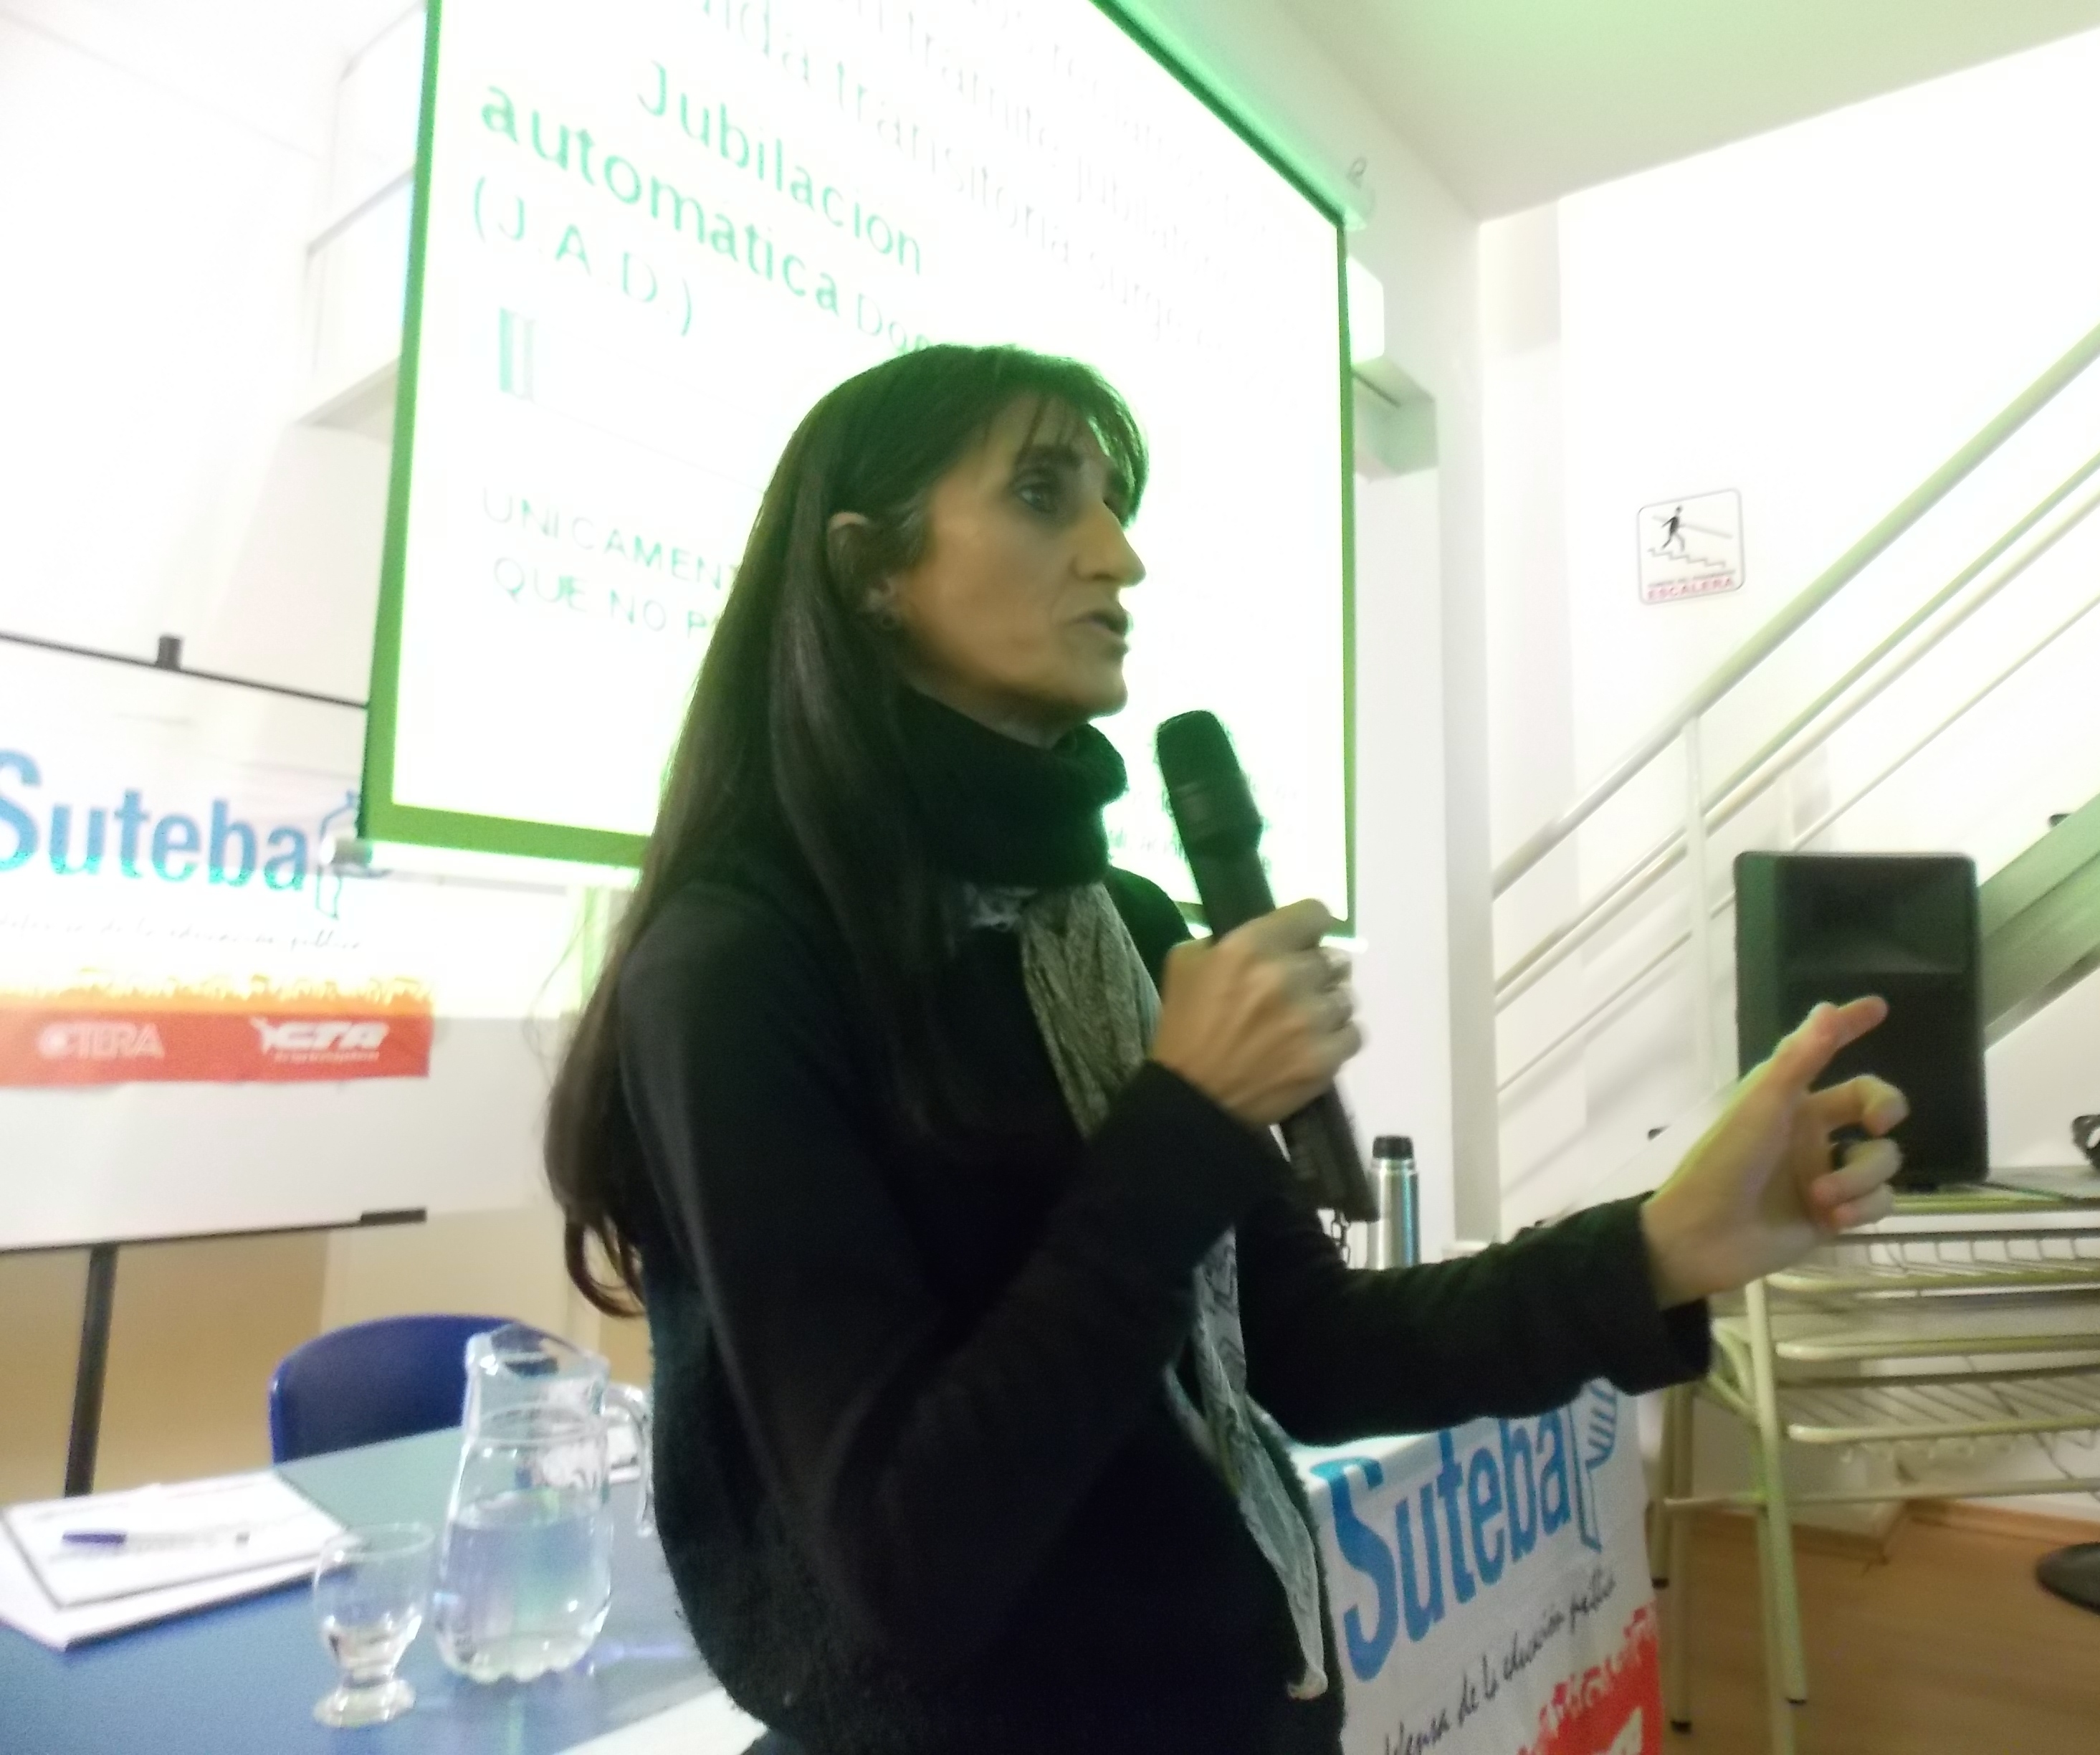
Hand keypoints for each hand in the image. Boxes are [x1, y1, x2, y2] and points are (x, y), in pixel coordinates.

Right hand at [1150, 899, 1361, 1129]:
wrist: (1193, 1099)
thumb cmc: (1185, 1028)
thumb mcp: (1185, 964)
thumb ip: (1225, 940)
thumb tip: (1264, 938)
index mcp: (1252, 946)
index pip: (1315, 914)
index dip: (1311, 927)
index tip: (1304, 940)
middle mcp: (1289, 976)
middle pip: (1335, 959)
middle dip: (1316, 972)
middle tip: (1297, 990)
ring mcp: (1312, 1019)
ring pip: (1346, 997)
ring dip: (1327, 1007)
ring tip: (1303, 1024)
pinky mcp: (1326, 1057)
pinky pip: (1353, 1034)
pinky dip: (1336, 1039)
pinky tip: (1312, 1047)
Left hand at [1640, 999, 1907, 1306]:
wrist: (1703, 1236)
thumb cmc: (1725, 1161)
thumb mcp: (1763, 1104)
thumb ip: (1799, 1058)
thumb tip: (1827, 1007)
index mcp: (1790, 1100)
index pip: (1828, 1053)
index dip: (1851, 1029)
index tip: (1879, 1007)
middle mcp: (1812, 1133)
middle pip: (1873, 1107)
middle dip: (1886, 1107)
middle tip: (1879, 1122)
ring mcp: (1826, 1174)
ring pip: (1881, 1160)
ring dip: (1860, 1177)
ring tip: (1821, 1196)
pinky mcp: (1836, 1216)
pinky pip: (1878, 1202)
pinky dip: (1863, 1207)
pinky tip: (1833, 1219)